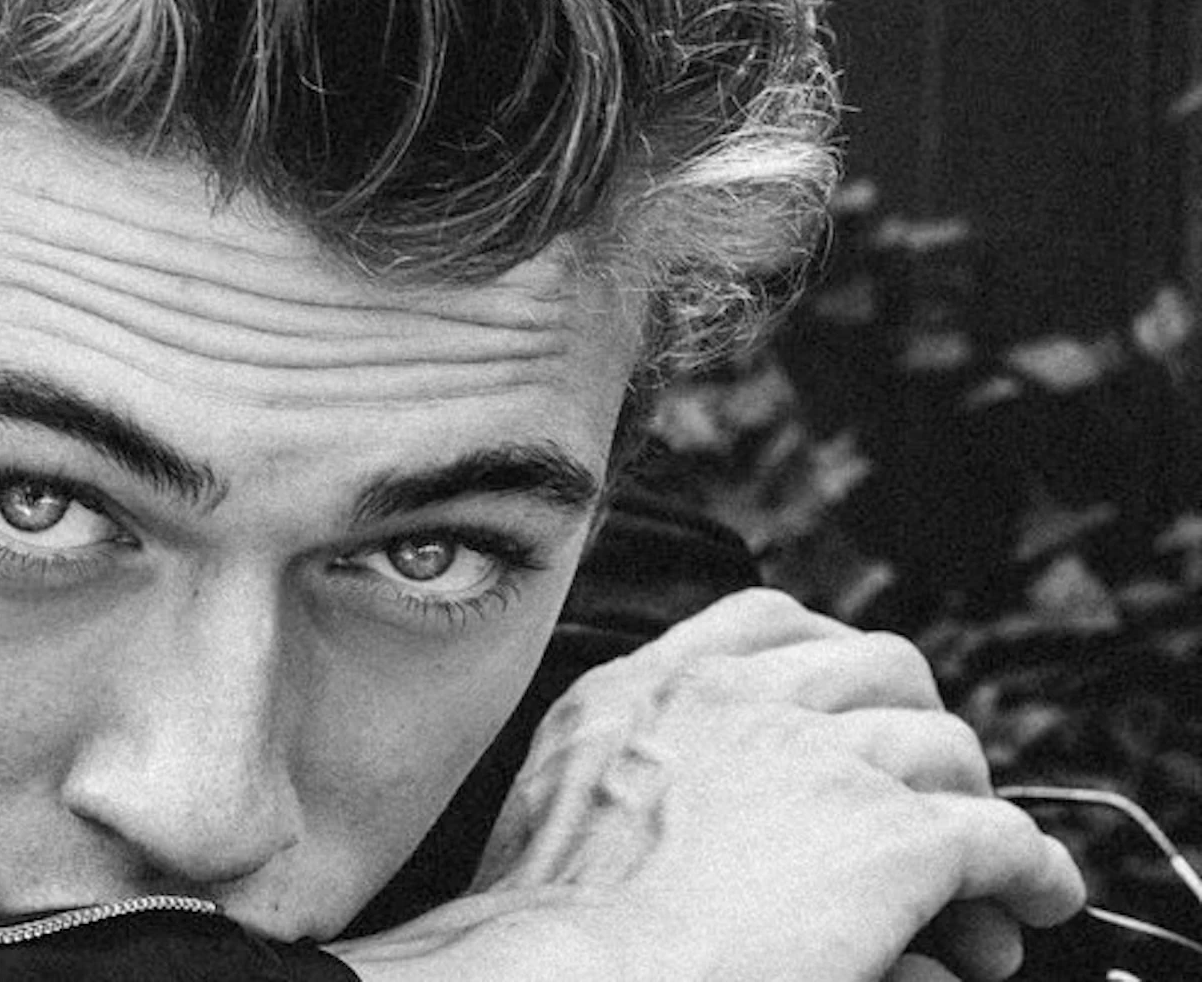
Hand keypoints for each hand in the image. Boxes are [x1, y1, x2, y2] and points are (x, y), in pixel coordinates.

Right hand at [330, 589, 1085, 980]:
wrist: (559, 977)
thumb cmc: (537, 940)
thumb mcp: (559, 817)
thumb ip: (636, 786)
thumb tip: (739, 832)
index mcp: (639, 694)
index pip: (763, 623)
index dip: (831, 663)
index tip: (850, 708)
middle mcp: (732, 704)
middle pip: (876, 667)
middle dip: (909, 731)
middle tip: (919, 800)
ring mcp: (820, 760)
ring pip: (946, 749)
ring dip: (967, 810)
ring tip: (971, 891)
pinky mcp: (895, 838)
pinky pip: (1004, 839)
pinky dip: (1031, 872)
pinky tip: (1030, 902)